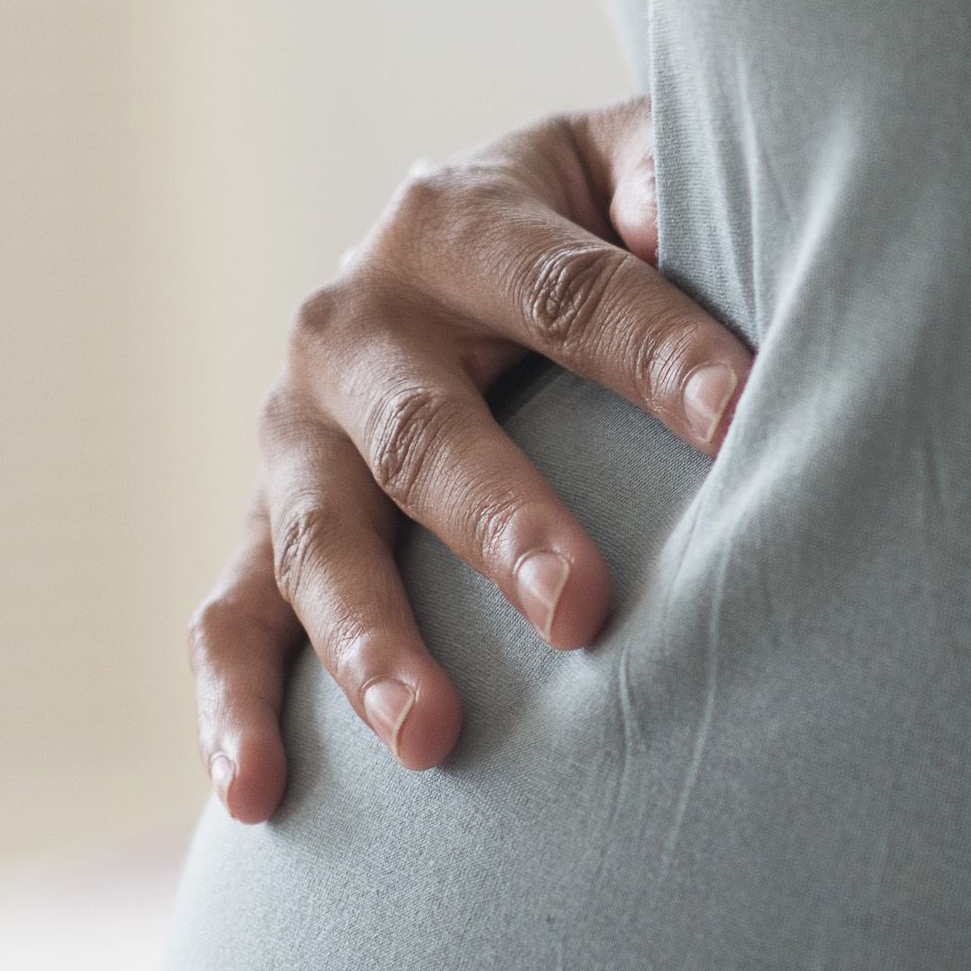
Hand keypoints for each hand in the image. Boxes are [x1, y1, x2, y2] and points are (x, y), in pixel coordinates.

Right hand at [193, 101, 752, 818]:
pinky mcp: (261, 530)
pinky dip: (231, 709)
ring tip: (432, 739)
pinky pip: (228, 623)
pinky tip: (256, 798)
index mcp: (457, 221)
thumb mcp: (633, 172)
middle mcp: (355, 324)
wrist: (465, 251)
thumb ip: (672, 180)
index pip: (566, 292)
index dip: (657, 354)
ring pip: (315, 542)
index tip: (742, 422)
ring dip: (369, 643)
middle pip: (424, 433)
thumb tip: (699, 221)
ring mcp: (296, 436)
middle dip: (501, 524)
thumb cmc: (597, 230)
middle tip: (583, 610)